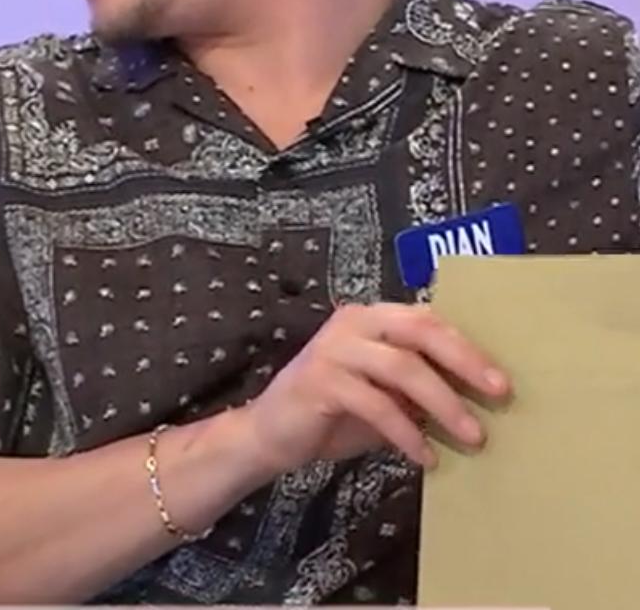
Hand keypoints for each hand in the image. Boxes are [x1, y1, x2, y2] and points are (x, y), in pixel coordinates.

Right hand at [236, 302, 510, 476]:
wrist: (269, 434)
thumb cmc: (334, 413)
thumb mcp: (385, 394)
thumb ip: (419, 385)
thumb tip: (481, 399)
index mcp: (372, 319)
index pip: (428, 319)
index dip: (470, 346)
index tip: (504, 378)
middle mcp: (352, 323)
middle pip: (419, 330)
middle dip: (464, 361)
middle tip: (499, 394)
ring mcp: (333, 349)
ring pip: (402, 368)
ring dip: (443, 404)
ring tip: (472, 436)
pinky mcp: (319, 381)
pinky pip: (376, 404)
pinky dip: (406, 432)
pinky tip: (425, 456)